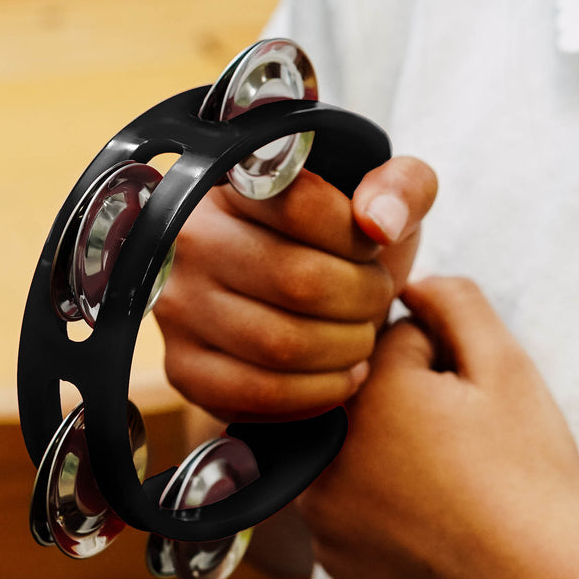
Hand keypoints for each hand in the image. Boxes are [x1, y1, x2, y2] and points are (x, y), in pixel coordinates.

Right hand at [154, 156, 437, 421]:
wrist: (291, 305)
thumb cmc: (334, 249)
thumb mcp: (376, 203)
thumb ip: (400, 187)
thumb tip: (379, 222)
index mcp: (231, 184)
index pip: (302, 205)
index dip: (356, 237)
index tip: (370, 248)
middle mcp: (189, 242)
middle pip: (297, 281)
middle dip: (362, 299)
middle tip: (375, 301)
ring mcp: (178, 307)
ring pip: (280, 344)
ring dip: (345, 350)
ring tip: (360, 339)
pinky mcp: (183, 368)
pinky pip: (259, 393)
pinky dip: (318, 393)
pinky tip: (339, 376)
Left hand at [299, 276, 578, 578]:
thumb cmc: (525, 473)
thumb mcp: (504, 365)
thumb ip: (453, 301)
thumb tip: (408, 284)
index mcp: (362, 391)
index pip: (382, 340)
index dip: (433, 360)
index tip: (459, 394)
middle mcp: (322, 448)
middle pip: (354, 390)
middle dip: (396, 397)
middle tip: (450, 434)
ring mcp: (319, 509)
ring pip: (342, 443)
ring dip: (376, 445)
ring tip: (437, 475)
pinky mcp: (329, 551)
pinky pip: (339, 501)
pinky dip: (370, 499)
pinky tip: (418, 513)